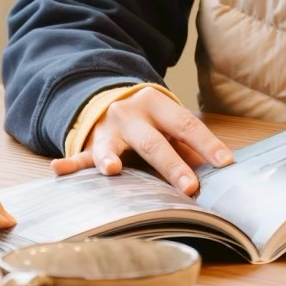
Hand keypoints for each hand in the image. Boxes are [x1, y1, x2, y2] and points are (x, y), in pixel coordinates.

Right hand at [49, 88, 232, 196]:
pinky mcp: (90, 144)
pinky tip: (59, 169)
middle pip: (154, 142)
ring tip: (113, 169)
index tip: (225, 163)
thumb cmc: (148, 120)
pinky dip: (70, 165)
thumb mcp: (167, 123)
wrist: (107, 98)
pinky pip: (80, 156)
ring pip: (111, 146)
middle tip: (190, 186)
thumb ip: (187, 145)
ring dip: (110, 158)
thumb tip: (217, 170)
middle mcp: (131, 114)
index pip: (185, 124)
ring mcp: (108, 129)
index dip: (206, 143)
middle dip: (172, 165)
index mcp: (156, 104)